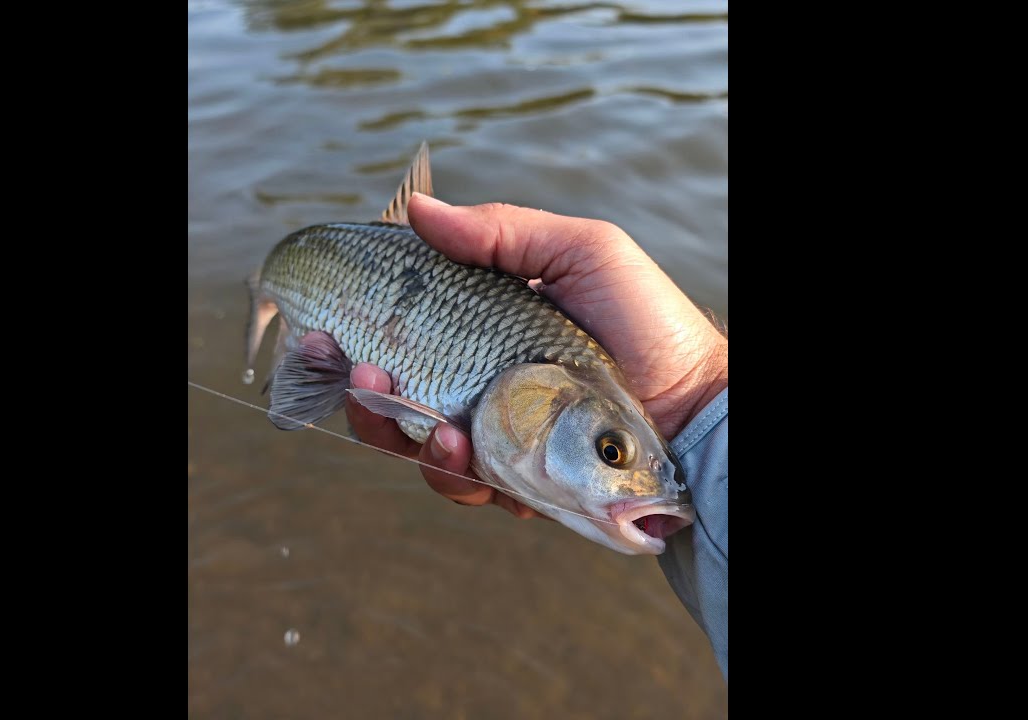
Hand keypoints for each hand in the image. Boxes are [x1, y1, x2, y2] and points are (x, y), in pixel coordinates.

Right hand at [344, 193, 727, 517]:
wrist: (699, 405)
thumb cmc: (647, 319)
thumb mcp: (582, 252)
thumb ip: (502, 231)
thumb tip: (417, 210)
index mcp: (485, 327)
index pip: (405, 332)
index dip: (360, 335)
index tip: (328, 330)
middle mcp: (480, 382)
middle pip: (393, 396)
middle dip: (363, 393)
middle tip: (362, 376)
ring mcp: (495, 434)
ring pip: (418, 447)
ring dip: (402, 437)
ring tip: (432, 427)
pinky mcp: (514, 479)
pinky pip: (464, 485)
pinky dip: (455, 475)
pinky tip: (467, 455)